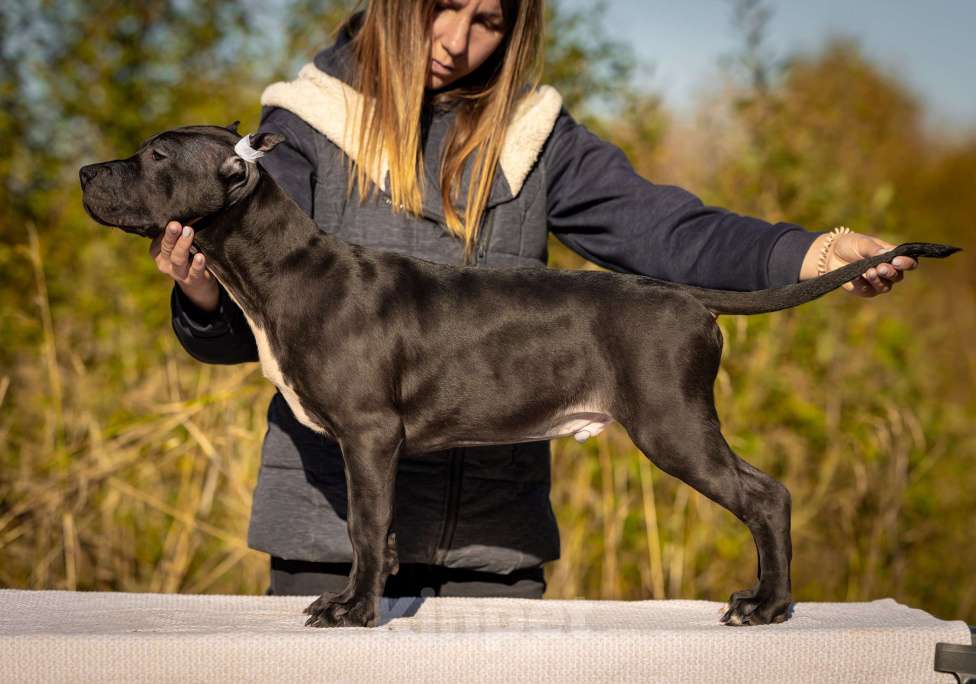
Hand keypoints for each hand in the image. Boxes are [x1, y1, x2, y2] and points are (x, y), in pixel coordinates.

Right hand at [149, 220, 218, 311]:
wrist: (197, 284)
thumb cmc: (187, 255)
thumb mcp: (178, 244)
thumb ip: (178, 231)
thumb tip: (187, 207)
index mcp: (157, 251)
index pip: (159, 238)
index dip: (167, 228)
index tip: (175, 216)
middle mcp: (164, 262)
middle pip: (166, 247)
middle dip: (171, 235)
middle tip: (176, 224)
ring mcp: (178, 273)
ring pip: (178, 259)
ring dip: (183, 245)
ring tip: (189, 232)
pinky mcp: (193, 280)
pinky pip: (194, 272)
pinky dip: (198, 264)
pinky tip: (201, 256)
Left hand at [803, 231, 917, 297]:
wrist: (831, 254)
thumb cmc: (851, 245)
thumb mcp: (862, 243)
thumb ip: (874, 249)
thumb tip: (887, 253)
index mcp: (892, 257)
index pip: (908, 262)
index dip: (907, 263)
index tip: (897, 261)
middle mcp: (888, 271)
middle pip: (898, 277)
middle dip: (890, 273)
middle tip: (881, 267)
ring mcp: (877, 282)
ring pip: (885, 287)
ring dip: (878, 280)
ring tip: (869, 272)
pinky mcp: (865, 290)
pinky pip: (868, 290)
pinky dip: (862, 284)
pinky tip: (855, 277)